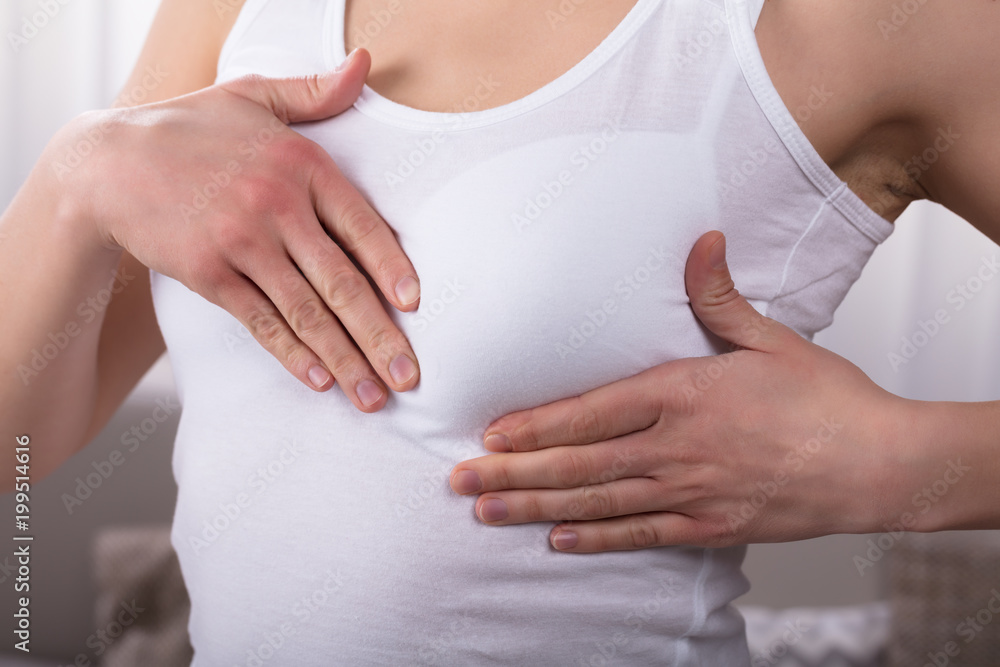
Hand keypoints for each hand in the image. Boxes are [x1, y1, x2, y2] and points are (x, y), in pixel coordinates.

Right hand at [51, 49, 417, 410]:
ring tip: (373, 397)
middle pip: (341, 282)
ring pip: (305, 312)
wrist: (109, 160)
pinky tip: (319, 381)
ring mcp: (242, 244)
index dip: (392, 268)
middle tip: (409, 377)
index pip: (363, 224)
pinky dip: (292, 355)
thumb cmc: (193, 128)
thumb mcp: (255, 96)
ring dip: (344, 359)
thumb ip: (316, 92)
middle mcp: (277, 206)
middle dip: (380, 336)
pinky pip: (260, 321)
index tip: (416, 307)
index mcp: (302, 164)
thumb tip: (365, 64)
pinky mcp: (209, 274)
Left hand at [450, 231, 915, 550]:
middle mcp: (678, 447)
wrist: (882, 464)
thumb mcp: (771, 340)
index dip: (535, 425)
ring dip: (537, 508)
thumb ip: (719, 297)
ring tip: (487, 513)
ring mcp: (692, 492)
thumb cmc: (828, 400)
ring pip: (599, 503)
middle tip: (459, 482)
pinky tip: (557, 541)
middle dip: (513, 473)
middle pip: (579, 462)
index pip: (592, 411)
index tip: (489, 434)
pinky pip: (642, 536)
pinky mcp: (712, 527)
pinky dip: (597, 539)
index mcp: (684, 393)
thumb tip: (701, 240)